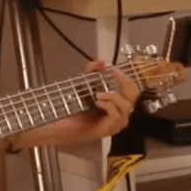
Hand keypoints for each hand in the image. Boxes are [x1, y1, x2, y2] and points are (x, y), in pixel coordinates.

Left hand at [11, 61, 138, 149]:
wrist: (56, 125)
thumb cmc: (71, 107)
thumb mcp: (83, 84)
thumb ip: (92, 71)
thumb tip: (102, 60)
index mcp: (117, 104)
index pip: (132, 90)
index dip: (126, 78)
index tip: (114, 69)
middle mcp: (119, 114)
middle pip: (134, 96)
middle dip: (125, 83)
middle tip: (113, 74)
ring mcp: (114, 124)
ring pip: (126, 106)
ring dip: (114, 96)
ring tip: (98, 93)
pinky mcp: (107, 130)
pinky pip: (116, 115)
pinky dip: (109, 105)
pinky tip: (97, 101)